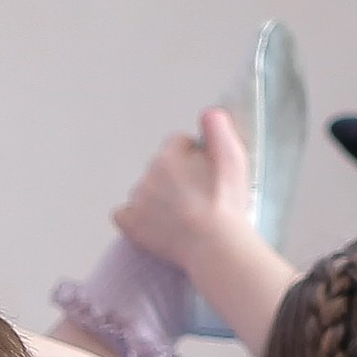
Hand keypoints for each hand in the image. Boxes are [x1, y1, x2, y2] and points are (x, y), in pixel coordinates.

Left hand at [112, 108, 253, 272]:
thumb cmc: (226, 202)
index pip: (177, 142)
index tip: (205, 171)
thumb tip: (207, 113)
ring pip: (145, 189)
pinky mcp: (130, 224)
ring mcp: (137, 201)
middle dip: (175, 175)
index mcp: (169, 156)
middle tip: (197, 194)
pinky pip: (124, 213)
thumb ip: (218, 127)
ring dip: (158, 196)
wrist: (213, 244)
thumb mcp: (231, 156)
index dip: (193, 155)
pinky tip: (155, 222)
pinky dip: (136, 216)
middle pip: (159, 166)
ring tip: (181, 212)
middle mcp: (147, 175)